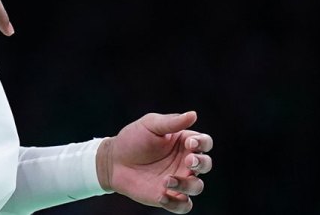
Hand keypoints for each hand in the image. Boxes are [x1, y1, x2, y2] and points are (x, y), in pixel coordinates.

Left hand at [97, 111, 212, 212]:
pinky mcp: (168, 196)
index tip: (189, 143)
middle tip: (188, 161)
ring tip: (166, 180)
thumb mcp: (151, 125)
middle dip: (201, 163)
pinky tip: (161, 195)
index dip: (202, 143)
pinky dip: (177, 204)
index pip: (205, 142)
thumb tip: (193, 114)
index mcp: (184, 142)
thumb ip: (172, 122)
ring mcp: (178, 180)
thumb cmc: (133, 139)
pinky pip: (183, 206)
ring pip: (197, 187)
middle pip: (206, 164)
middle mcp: (185, 162)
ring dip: (187, 184)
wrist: (113, 161)